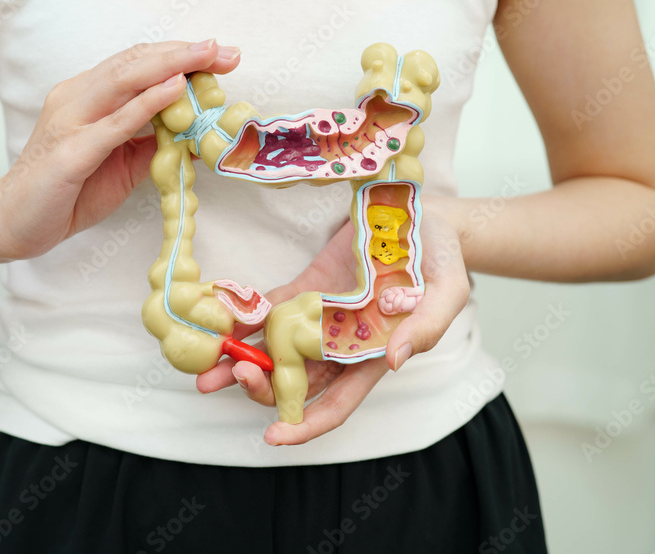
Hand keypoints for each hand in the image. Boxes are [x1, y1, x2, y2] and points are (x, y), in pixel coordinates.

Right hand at [0, 40, 241, 259]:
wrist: (10, 222)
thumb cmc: (66, 193)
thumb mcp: (122, 165)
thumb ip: (152, 143)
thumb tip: (196, 134)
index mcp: (87, 96)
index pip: (137, 64)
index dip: (179, 55)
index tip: (220, 54)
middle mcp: (76, 99)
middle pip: (134, 62)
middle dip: (184, 53)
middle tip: (227, 51)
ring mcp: (70, 122)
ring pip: (124, 80)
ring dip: (171, 66)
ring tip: (208, 57)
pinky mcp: (70, 152)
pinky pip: (113, 123)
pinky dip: (146, 104)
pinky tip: (174, 91)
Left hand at [197, 195, 470, 444]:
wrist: (427, 217)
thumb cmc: (444, 259)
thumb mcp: (449, 291)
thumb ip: (427, 326)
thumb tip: (398, 360)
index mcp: (373, 356)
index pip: (336, 405)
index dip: (305, 425)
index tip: (274, 436)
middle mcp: (340, 345)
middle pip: (294, 383)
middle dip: (261, 387)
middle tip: (234, 372)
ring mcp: (318, 318)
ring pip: (273, 352)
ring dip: (240, 359)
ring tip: (205, 367)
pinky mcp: (306, 290)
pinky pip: (269, 311)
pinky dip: (245, 319)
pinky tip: (219, 321)